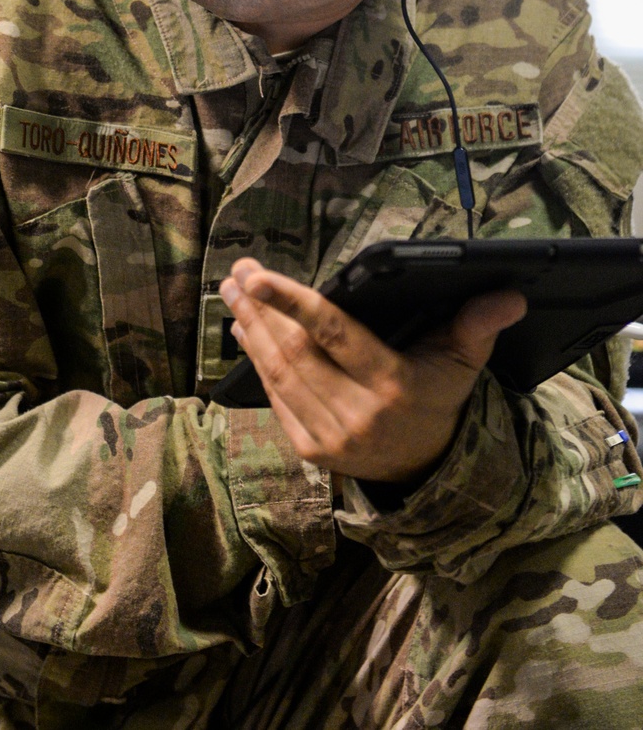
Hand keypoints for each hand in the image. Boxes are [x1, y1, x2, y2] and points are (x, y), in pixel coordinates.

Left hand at [220, 258, 525, 486]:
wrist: (427, 470)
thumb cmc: (438, 399)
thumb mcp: (462, 363)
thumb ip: (477, 326)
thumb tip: (509, 295)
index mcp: (391, 384)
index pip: (333, 334)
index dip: (292, 303)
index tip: (259, 277)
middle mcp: (357, 413)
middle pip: (294, 351)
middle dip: (262, 308)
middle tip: (240, 272)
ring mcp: (331, 437)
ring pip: (278, 374)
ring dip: (250, 329)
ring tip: (233, 292)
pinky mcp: (312, 451)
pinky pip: (276, 400)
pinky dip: (256, 363)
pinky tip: (246, 331)